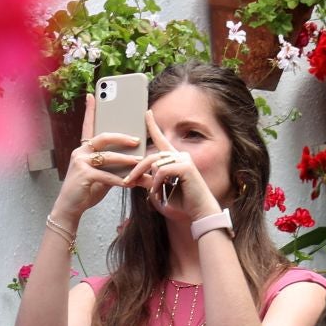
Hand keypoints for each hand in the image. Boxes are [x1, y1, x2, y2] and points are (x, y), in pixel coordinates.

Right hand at [53, 95, 144, 219]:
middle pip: (103, 137)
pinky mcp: (83, 175)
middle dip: (122, 137)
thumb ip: (114, 166)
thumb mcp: (101, 175)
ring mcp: (80, 162)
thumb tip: (135, 163)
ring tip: (139, 162)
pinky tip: (129, 183)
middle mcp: (80, 152)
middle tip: (136, 140)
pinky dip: (119, 179)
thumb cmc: (87, 190)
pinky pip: (106, 175)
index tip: (93, 95)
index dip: (90, 110)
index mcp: (84, 148)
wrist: (70, 208)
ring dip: (125, 160)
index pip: (88, 125)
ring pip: (107, 156)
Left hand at [131, 109, 221, 223]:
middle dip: (136, 170)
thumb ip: (149, 180)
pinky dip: (156, 185)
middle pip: (151, 157)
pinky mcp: (186, 166)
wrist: (199, 212)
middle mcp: (180, 155)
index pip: (162, 139)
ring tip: (152, 195)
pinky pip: (161, 172)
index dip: (153, 125)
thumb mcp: (160, 190)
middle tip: (127, 182)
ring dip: (148, 182)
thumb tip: (134, 176)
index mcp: (175, 158)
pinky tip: (158, 194)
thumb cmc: (181, 203)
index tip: (147, 113)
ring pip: (154, 164)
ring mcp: (184, 159)